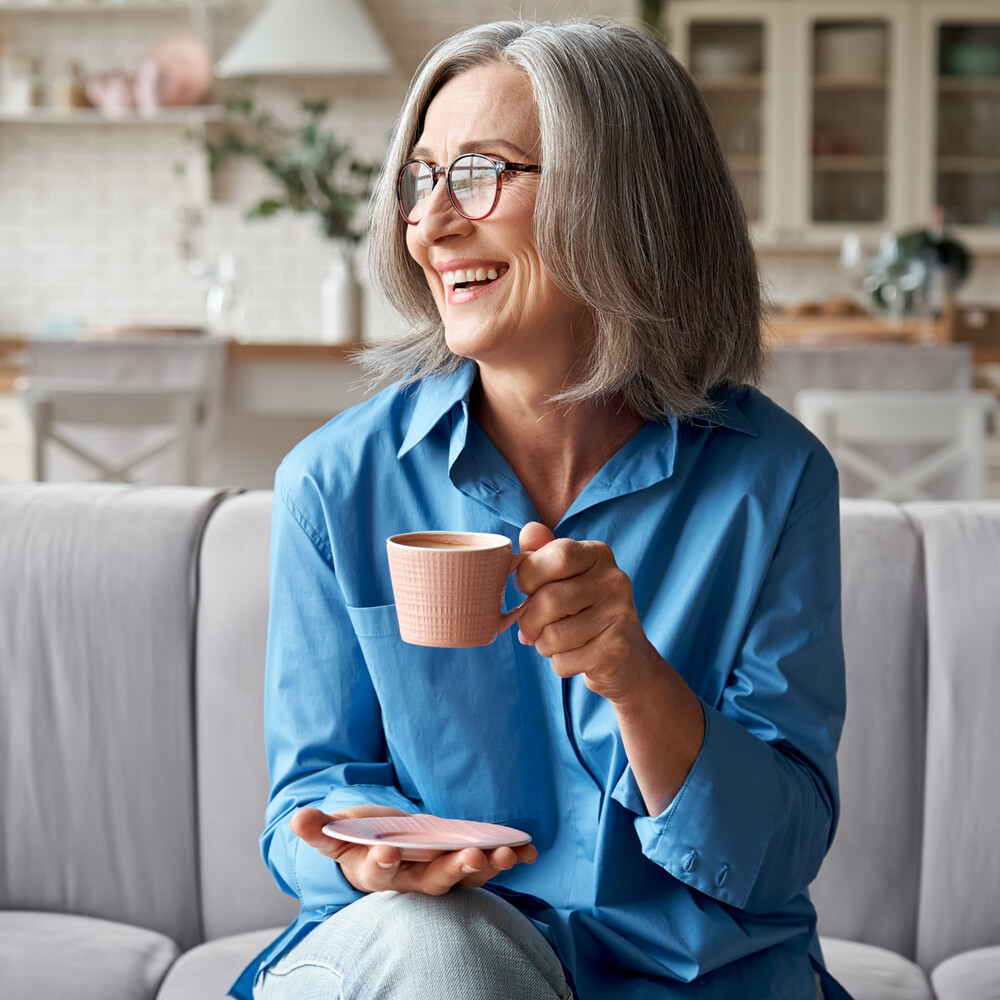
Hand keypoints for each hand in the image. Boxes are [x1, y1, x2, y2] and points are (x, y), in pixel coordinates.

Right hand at [290, 805, 537, 895]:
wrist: (380, 848)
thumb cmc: (358, 839)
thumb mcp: (336, 833)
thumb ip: (319, 829)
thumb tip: (297, 819)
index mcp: (376, 872)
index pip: (379, 874)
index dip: (384, 864)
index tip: (389, 852)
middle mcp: (412, 879)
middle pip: (433, 881)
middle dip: (453, 870)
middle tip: (471, 857)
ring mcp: (439, 872)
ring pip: (464, 875)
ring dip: (486, 866)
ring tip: (505, 854)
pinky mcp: (461, 862)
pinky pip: (486, 864)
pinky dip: (508, 858)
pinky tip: (528, 850)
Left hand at [515, 521, 662, 701]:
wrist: (628, 658)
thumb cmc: (585, 611)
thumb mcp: (566, 577)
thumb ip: (544, 553)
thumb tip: (529, 530)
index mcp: (599, 555)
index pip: (556, 556)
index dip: (528, 576)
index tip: (527, 589)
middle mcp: (615, 580)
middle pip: (548, 599)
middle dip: (529, 621)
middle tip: (531, 628)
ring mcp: (620, 615)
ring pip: (553, 636)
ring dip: (543, 645)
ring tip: (554, 642)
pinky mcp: (616, 651)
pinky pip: (564, 661)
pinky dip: (559, 664)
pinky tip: (574, 656)